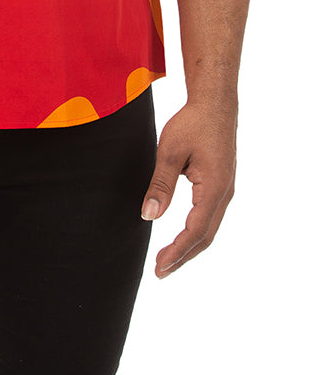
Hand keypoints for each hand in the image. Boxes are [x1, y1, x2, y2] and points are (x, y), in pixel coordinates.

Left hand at [141, 97, 236, 277]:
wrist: (216, 102)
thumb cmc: (193, 123)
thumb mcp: (170, 152)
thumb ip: (161, 185)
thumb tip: (149, 216)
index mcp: (214, 188)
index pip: (195, 231)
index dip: (177, 251)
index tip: (160, 267)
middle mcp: (224, 193)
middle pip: (205, 236)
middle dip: (183, 256)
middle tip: (161, 272)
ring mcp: (225, 188)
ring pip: (209, 227)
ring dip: (190, 245)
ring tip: (169, 259)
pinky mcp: (222, 182)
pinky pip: (211, 215)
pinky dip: (197, 231)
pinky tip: (184, 234)